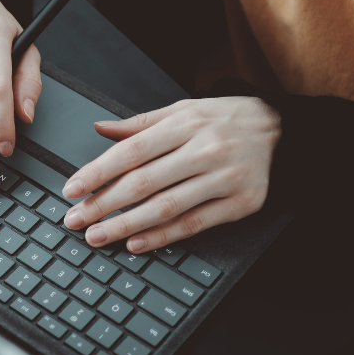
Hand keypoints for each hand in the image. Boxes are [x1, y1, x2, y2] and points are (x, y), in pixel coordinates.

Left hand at [61, 97, 280, 252]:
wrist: (281, 129)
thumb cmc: (222, 120)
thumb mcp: (181, 110)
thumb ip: (139, 124)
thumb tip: (99, 128)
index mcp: (184, 125)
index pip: (131, 152)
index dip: (97, 172)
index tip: (72, 190)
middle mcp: (204, 151)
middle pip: (143, 183)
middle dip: (103, 204)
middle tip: (75, 220)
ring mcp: (224, 179)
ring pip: (167, 207)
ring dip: (126, 225)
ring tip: (97, 236)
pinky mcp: (241, 203)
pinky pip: (195, 224)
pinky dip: (163, 237)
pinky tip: (136, 244)